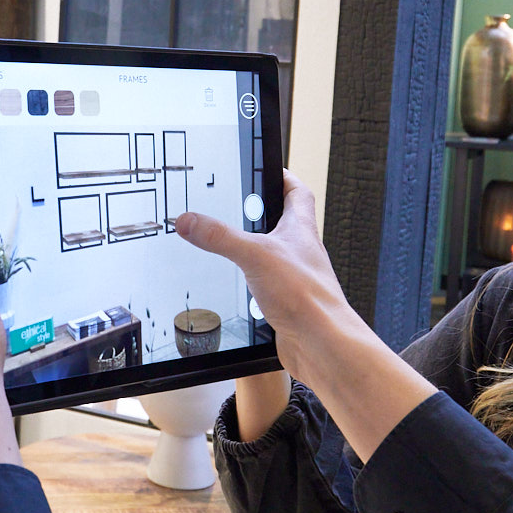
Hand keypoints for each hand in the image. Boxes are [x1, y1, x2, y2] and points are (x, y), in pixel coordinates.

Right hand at [175, 172, 432, 460]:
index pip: (296, 192)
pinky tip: (238, 287)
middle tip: (240, 205)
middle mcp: (300, 251)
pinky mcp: (287, 303)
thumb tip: (190, 220)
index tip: (267, 168)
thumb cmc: (307, 297)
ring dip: (256, 248)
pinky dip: (253, 282)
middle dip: (263, 212)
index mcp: (300, 230)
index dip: (282, 177)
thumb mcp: (255, 255)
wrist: (322, 343)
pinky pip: (269, 285)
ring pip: (274, 255)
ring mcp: (295, 278)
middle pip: (285, 222)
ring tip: (231, 243)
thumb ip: (221, 236)